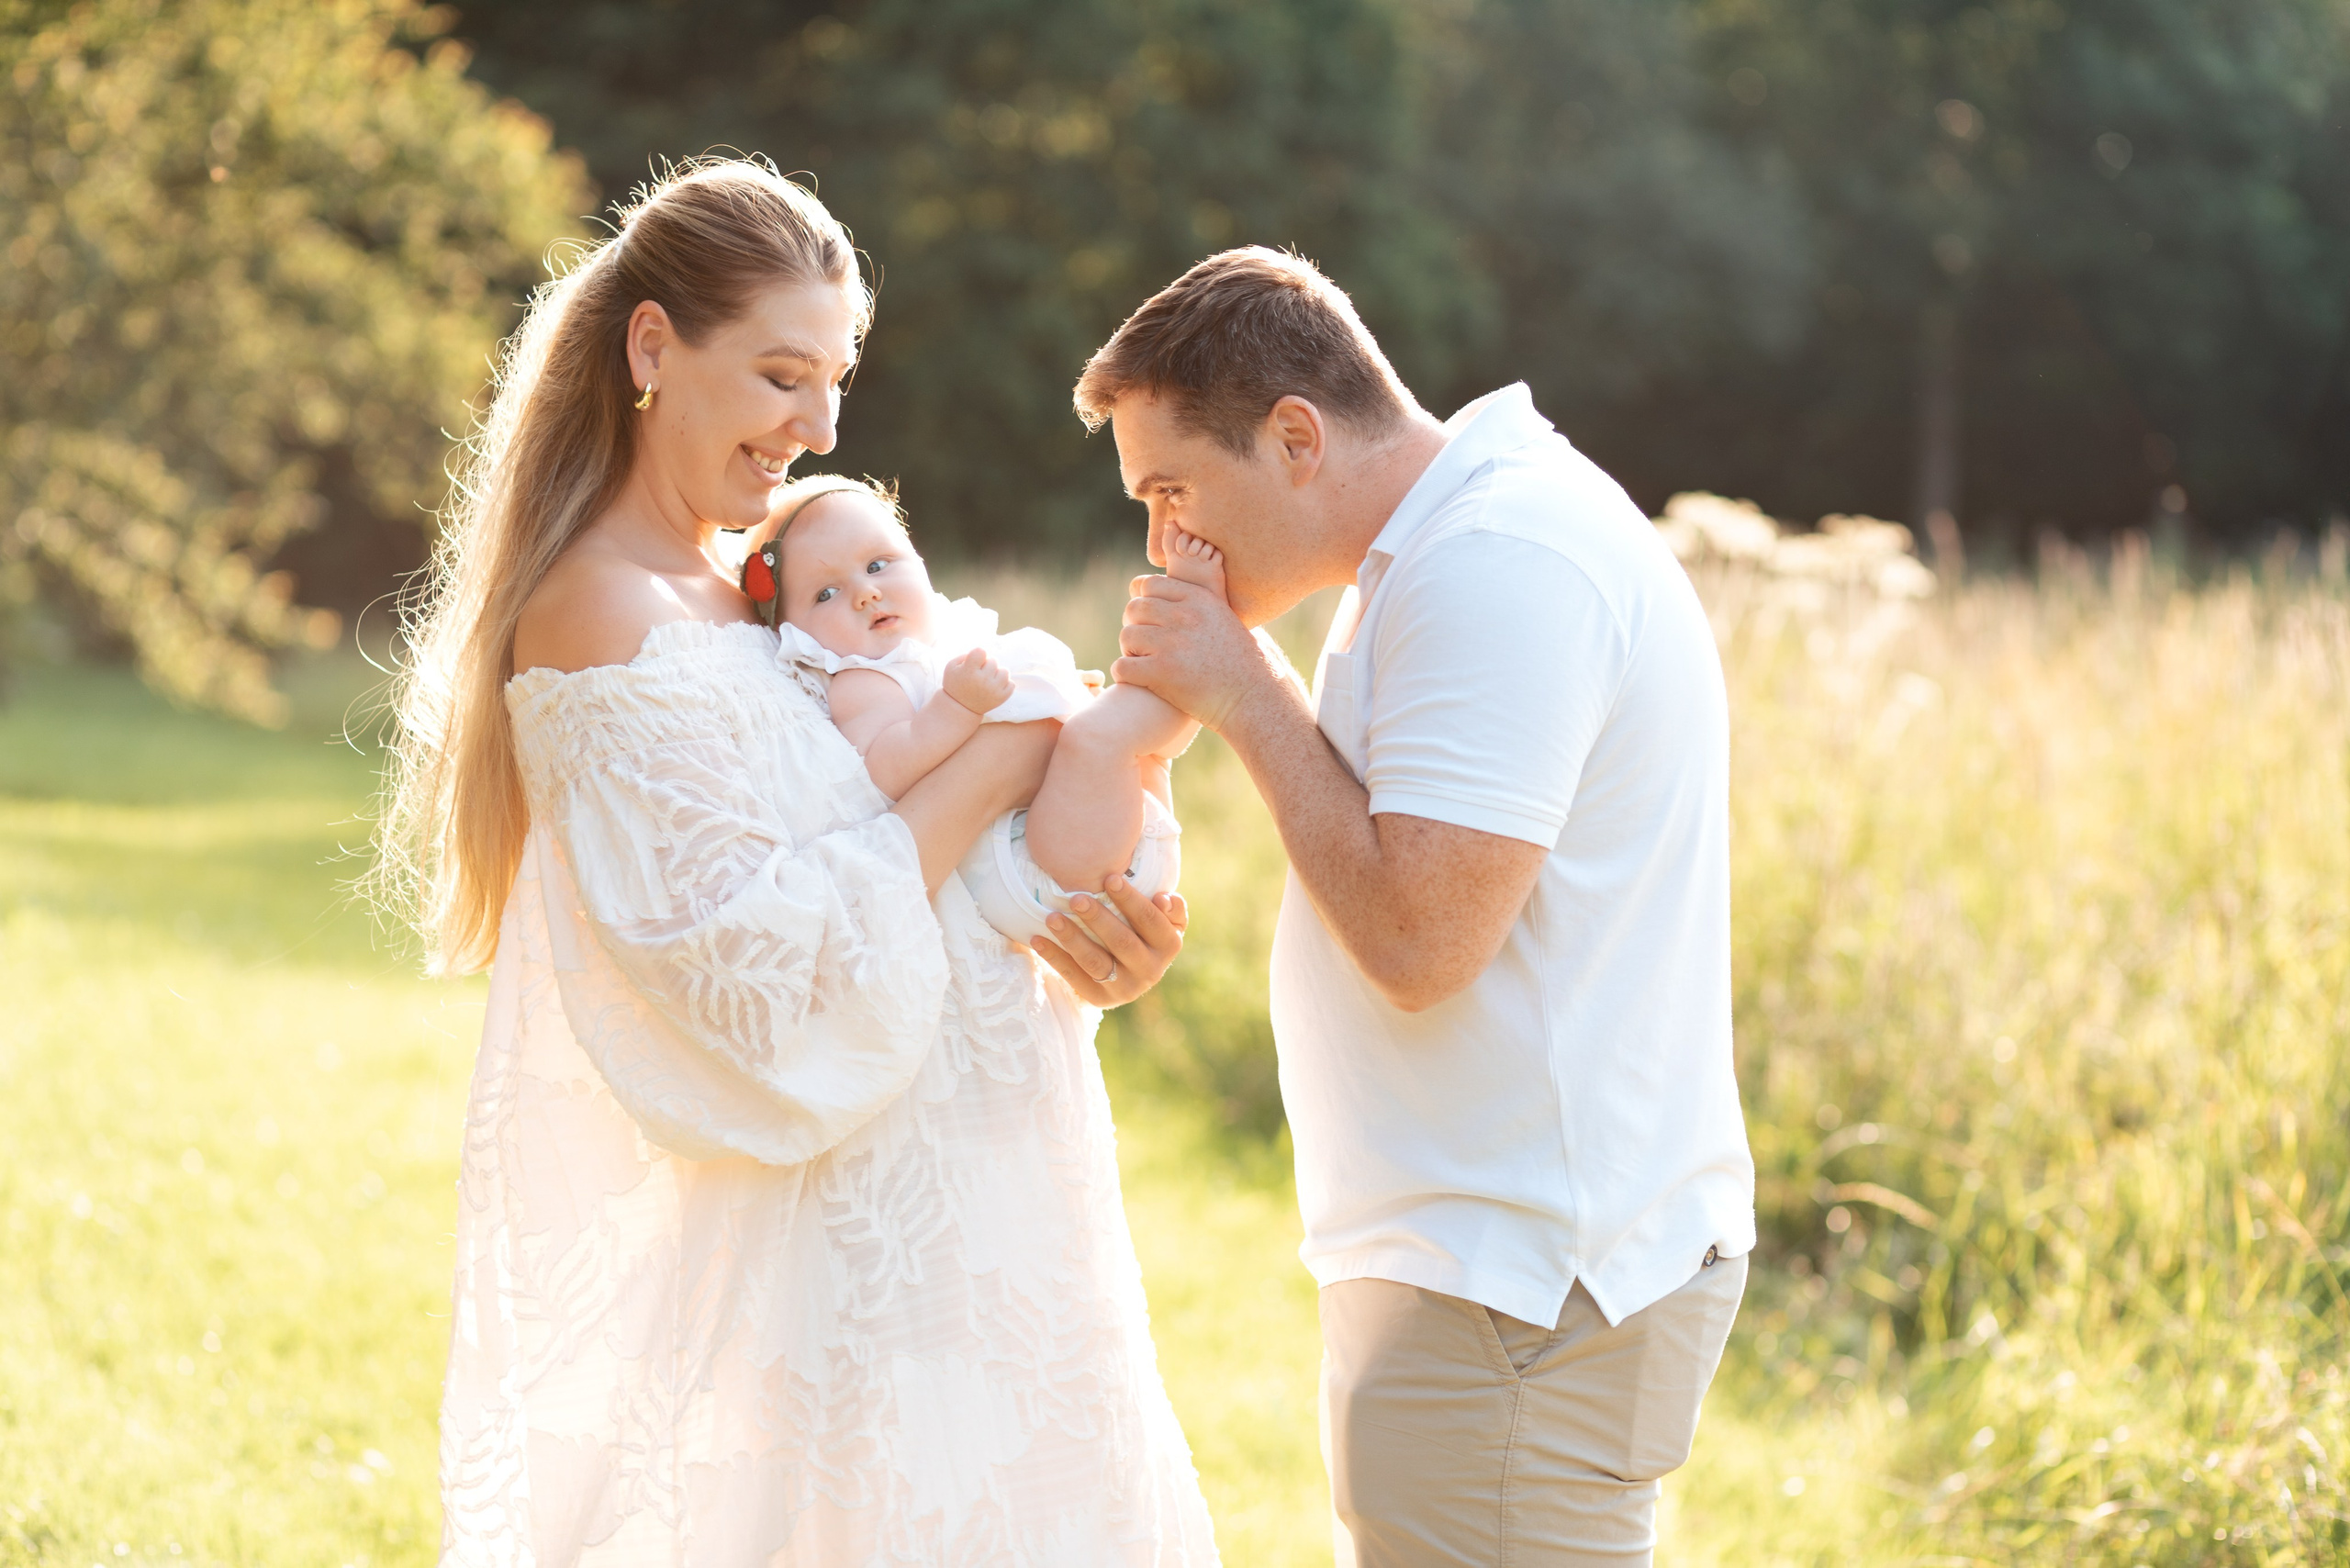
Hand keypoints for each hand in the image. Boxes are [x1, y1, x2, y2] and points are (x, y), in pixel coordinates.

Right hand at [942, 648, 1013, 714]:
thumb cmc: (956, 684)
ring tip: (989, 679)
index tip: (974, 662)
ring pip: (1005, 671)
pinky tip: (994, 687)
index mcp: (969, 671)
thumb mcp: (951, 667)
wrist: (961, 708)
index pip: (981, 651)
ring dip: (997, 673)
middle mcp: (983, 680)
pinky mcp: (1001, 698)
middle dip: (987, 665)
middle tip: (979, 674)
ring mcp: (993, 690)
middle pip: (993, 661)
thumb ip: (965, 655)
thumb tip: (983, 652)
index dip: (978, 654)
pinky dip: (1004, 684)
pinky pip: (1011, 684)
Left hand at [1029, 877, 1188, 1006]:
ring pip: (1095, 962)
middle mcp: (1150, 970)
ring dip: (1072, 939)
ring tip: (1052, 917)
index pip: (1150, 921)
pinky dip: (1054, 958)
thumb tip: (1163, 898)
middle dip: (1097, 918)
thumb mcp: (1166, 921)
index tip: (1109, 878)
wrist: (1133, 974)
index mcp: (1168, 946)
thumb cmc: (1146, 932)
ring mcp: (1124, 988)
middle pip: (1122, 942)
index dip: (1131, 900)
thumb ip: (1172, 908)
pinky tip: (1038, 939)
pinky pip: (1074, 977)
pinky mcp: (1100, 999)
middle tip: (1076, 898)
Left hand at [1115, 574, 1282, 733]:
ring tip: (1142, 662)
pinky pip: (1123, 666)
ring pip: (1127, 636)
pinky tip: (1135, 680)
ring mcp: (1172, 643)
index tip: (1153, 621)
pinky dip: (1123, 674)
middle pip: (1135, 608)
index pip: (1150, 585)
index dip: (1146, 603)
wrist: (1255, 698)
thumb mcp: (1229, 620)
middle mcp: (1184, 615)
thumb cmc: (1247, 663)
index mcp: (1200, 598)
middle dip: (1135, 626)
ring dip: (1130, 651)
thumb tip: (1179, 595)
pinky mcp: (1162, 672)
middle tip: (1144, 645)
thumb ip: (1204, 604)